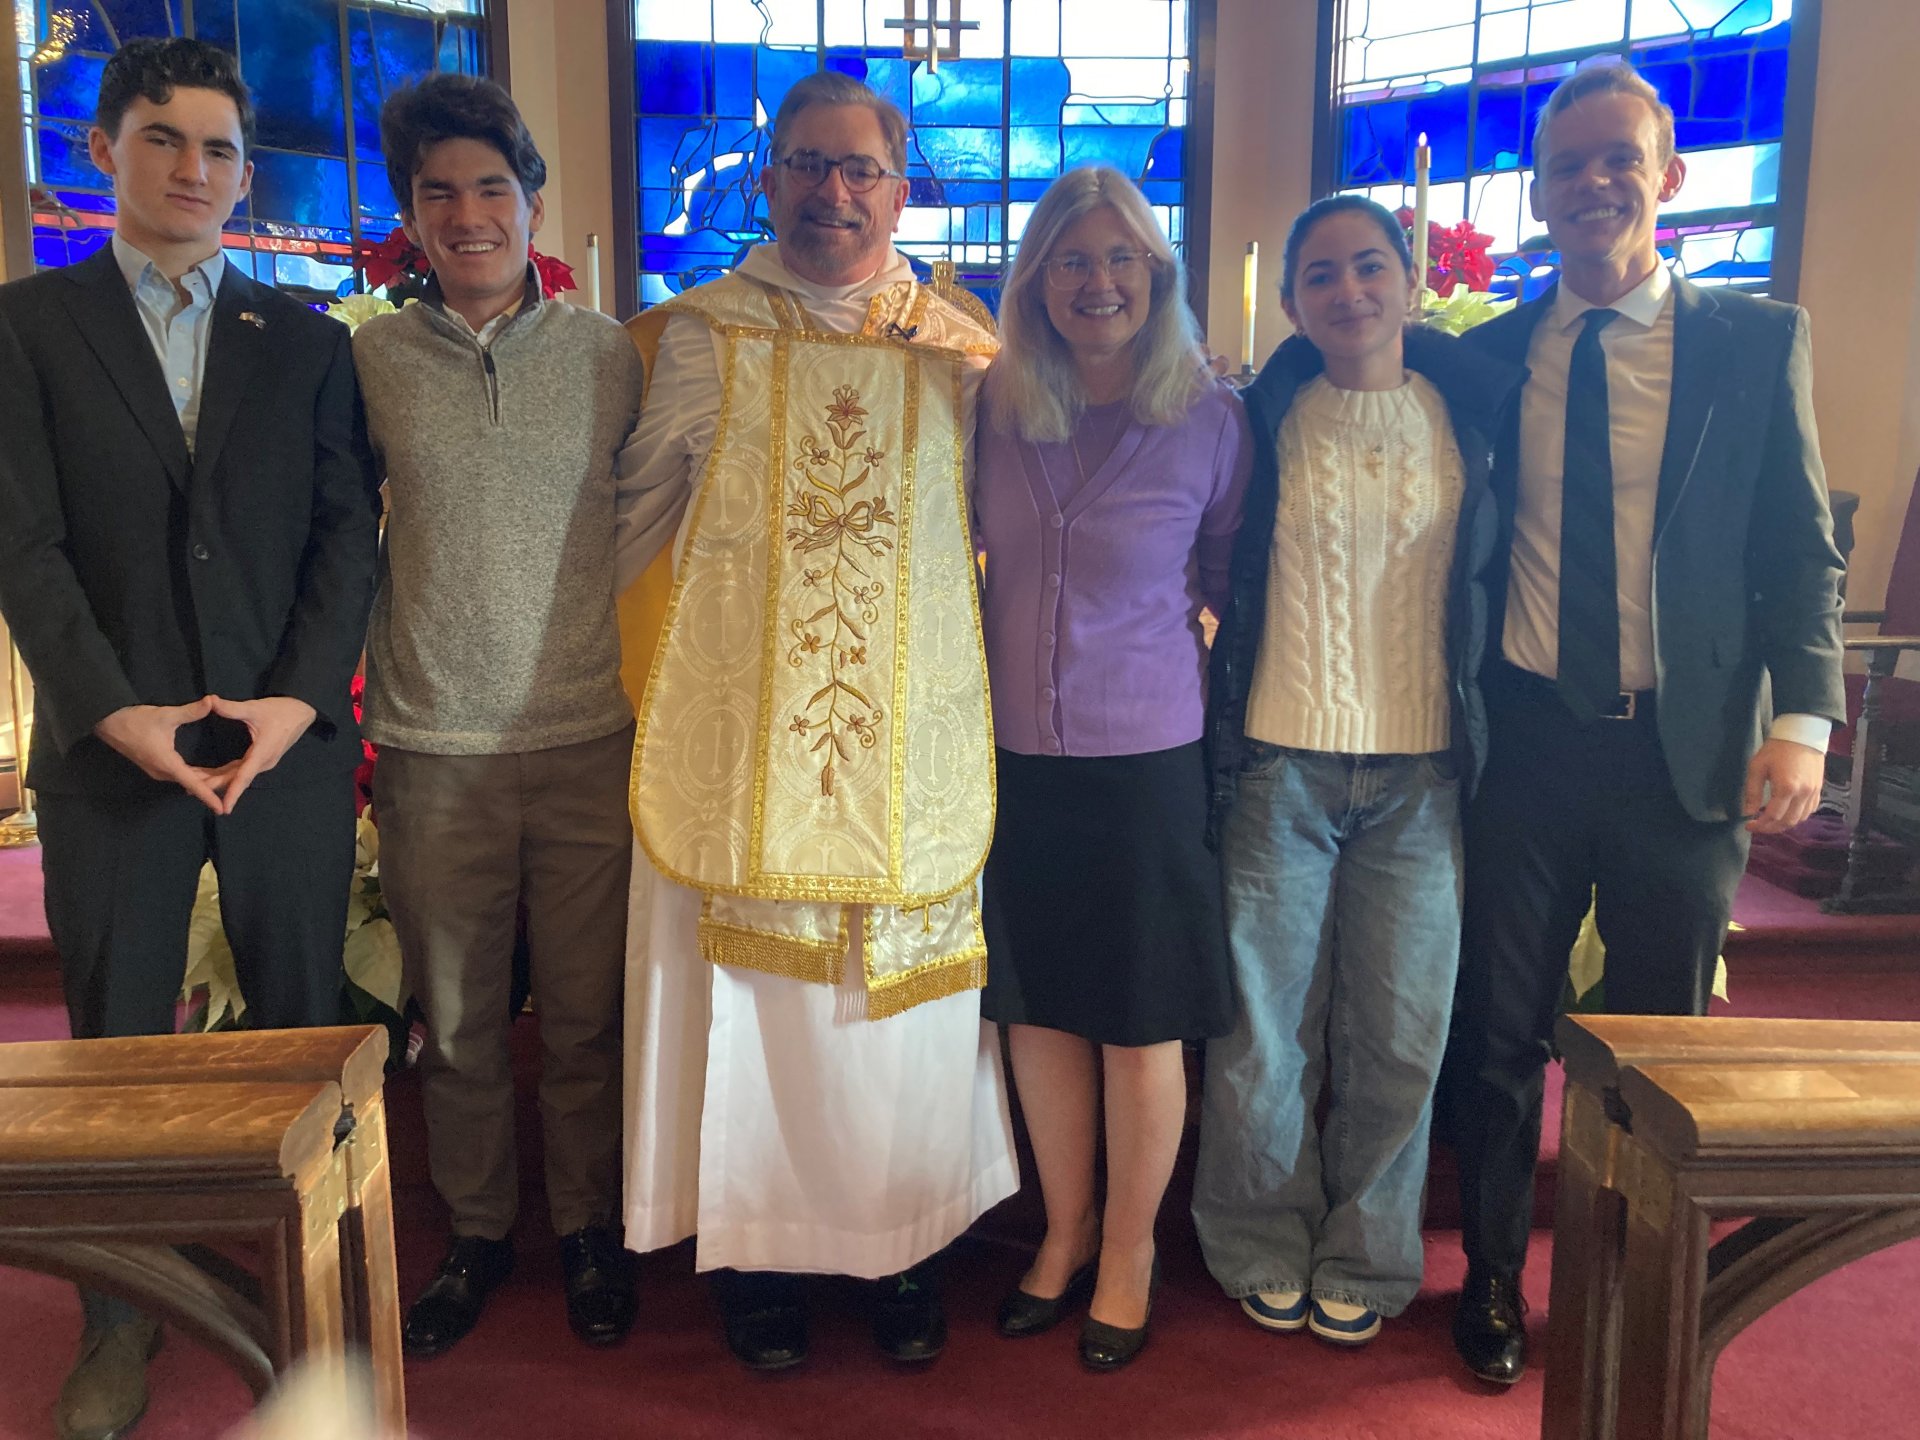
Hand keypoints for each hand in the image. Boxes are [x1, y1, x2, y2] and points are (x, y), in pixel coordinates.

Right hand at [92, 699, 225, 811]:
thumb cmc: (135, 720)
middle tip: (236, 788)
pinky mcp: (155, 766)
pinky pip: (179, 776)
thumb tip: (212, 702)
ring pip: (186, 780)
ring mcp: (158, 770)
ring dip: (204, 782)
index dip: (209, 795)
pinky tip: (206, 775)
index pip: (193, 783)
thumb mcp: (165, 715)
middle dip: (213, 787)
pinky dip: (194, 777)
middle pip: (193, 784)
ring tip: (227, 783)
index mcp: (167, 763)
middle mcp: (163, 772)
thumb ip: (190, 711)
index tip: (222, 808)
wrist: (107, 722)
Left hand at [202, 695, 317, 814]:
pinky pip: (241, 771)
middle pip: (236, 779)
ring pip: (237, 776)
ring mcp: (263, 762)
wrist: (300, 712)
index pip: (244, 776)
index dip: (233, 792)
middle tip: (188, 789)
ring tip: (194, 785)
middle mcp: (263, 762)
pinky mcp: (261, 759)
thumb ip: (232, 708)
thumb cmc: (280, 711)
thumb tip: (210, 700)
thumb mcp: (255, 708)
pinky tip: (212, 777)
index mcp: (262, 752)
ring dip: (217, 780)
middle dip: (214, 785)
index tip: (224, 807)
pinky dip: (226, 775)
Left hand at [1741, 737, 1825, 833]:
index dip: (1760, 825)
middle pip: (1788, 822)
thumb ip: (1752, 792)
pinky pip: (1810, 811)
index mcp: (1786, 788)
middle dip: (1771, 828)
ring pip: (1801, 819)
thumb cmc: (1776, 749)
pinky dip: (1797, 817)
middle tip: (1758, 827)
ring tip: (1770, 822)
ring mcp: (1813, 793)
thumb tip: (1748, 812)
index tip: (1748, 825)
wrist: (1802, 735)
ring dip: (1785, 825)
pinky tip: (1786, 814)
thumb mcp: (1757, 767)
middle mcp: (1803, 794)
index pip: (1773, 816)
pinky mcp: (1819, 790)